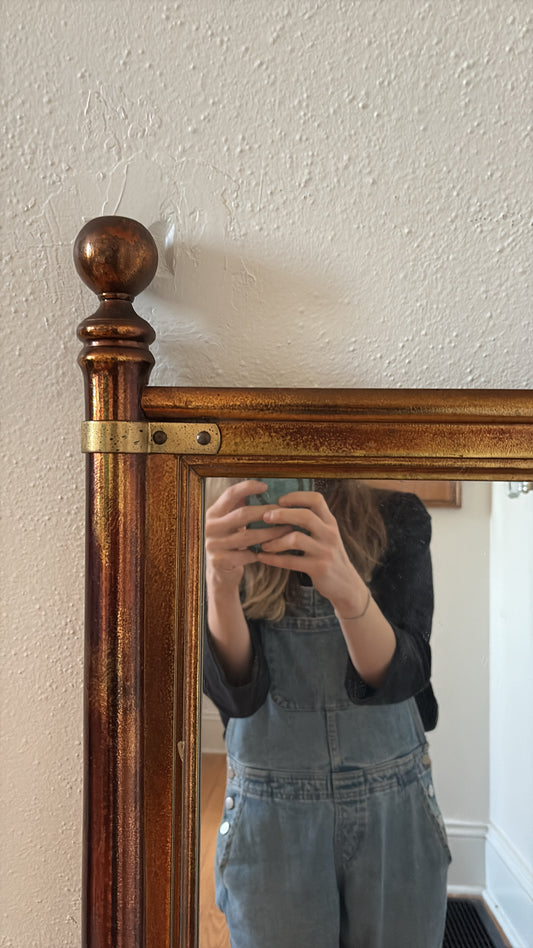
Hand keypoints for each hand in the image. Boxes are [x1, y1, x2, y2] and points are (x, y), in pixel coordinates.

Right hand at [205, 479, 293, 590]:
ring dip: (271, 533)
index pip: (230, 494)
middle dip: (268, 512)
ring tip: (287, 530)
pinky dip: (262, 552)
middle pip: (243, 514)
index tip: (265, 486)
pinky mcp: (220, 561)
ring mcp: (214, 545)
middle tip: (287, 512)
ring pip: (248, 536)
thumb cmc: (231, 543)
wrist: (220, 574)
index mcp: (213, 513)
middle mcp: (210, 527)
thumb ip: (240, 506)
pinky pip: (247, 555)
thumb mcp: (231, 523)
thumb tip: (263, 486)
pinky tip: (275, 550)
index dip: (247, 487)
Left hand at [256, 489, 367, 615]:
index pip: (316, 499)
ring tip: (263, 544)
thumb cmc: (328, 555)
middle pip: (305, 516)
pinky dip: (273, 559)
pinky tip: (262, 557)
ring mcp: (325, 551)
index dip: (296, 497)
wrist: (346, 584)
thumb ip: (313, 521)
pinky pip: (291, 561)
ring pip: (296, 539)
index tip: (280, 500)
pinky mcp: (318, 568)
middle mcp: (330, 534)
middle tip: (265, 517)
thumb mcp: (326, 535)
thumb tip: (282, 506)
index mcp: (330, 522)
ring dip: (275, 541)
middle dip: (282, 514)